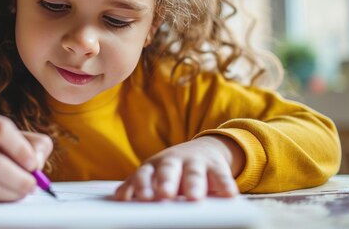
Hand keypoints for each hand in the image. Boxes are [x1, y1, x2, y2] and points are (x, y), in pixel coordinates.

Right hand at [0, 113, 52, 201]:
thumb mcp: (10, 136)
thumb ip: (33, 144)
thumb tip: (38, 163)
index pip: (0, 130)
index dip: (21, 148)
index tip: (33, 164)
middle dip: (19, 178)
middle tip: (32, 184)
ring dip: (11, 192)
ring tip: (22, 192)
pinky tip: (6, 196)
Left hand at [114, 135, 243, 200]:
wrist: (203, 150)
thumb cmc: (172, 169)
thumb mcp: (154, 174)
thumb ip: (138, 185)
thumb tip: (119, 197)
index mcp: (154, 166)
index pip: (145, 173)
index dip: (143, 184)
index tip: (143, 197)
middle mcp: (174, 161)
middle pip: (168, 169)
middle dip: (166, 181)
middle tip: (164, 194)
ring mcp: (195, 162)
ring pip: (194, 172)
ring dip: (194, 183)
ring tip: (194, 197)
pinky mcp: (216, 167)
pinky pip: (221, 175)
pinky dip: (225, 184)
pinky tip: (228, 194)